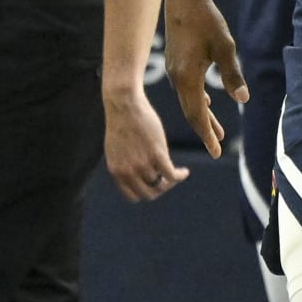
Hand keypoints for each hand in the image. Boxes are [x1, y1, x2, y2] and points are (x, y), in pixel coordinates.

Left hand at [104, 84, 189, 201]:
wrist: (124, 104)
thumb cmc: (121, 122)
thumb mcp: (117, 148)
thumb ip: (125, 163)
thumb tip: (138, 174)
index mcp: (116, 171)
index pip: (133, 197)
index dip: (145, 192)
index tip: (153, 185)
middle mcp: (128, 171)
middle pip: (149, 193)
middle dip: (160, 189)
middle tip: (168, 180)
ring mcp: (142, 164)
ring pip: (162, 183)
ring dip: (172, 180)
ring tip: (178, 172)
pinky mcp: (157, 154)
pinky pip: (172, 174)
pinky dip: (180, 176)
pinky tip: (185, 172)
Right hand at [164, 0, 246, 158]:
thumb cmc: (206, 19)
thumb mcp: (225, 47)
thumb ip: (233, 74)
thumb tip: (243, 99)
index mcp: (187, 77)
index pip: (197, 115)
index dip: (207, 134)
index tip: (216, 151)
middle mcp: (178, 77)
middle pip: (191, 111)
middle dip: (205, 129)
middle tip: (217, 148)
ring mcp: (175, 70)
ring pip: (189, 100)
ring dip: (203, 115)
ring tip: (217, 129)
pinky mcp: (176, 62)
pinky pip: (187, 88)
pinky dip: (197, 100)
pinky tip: (206, 102)